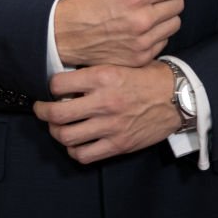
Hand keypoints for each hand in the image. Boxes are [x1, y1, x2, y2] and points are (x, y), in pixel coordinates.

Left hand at [34, 60, 178, 163]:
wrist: (176, 97)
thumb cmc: (148, 77)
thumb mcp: (121, 63)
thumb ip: (95, 71)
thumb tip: (68, 76)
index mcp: (103, 76)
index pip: (59, 83)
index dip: (50, 86)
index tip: (50, 88)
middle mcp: (104, 101)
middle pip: (57, 114)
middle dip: (42, 112)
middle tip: (41, 109)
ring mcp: (110, 126)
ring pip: (66, 136)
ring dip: (56, 132)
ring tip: (57, 126)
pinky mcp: (118, 144)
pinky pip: (84, 155)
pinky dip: (74, 150)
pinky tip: (75, 142)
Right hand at [54, 0, 184, 66]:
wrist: (66, 33)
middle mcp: (143, 21)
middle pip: (179, 4)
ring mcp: (142, 42)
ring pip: (174, 24)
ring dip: (163, 16)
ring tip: (142, 12)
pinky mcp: (140, 58)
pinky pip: (164, 41)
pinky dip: (155, 34)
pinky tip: (137, 28)